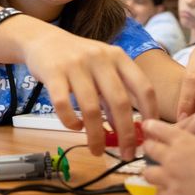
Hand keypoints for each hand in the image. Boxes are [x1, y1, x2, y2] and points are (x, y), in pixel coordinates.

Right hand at [22, 30, 157, 159]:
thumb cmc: (79, 60)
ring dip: (96, 136)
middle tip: (127, 154)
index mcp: (118, 57)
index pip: (143, 87)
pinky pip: (64, 105)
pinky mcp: (53, 73)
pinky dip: (70, 122)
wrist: (44, 40)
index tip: (149, 134)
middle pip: (120, 102)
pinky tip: (74, 127)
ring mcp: (76, 65)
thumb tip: (126, 131)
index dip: (150, 113)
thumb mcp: (102, 69)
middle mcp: (100, 58)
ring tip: (97, 150)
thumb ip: (114, 95)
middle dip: (126, 134)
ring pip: (91, 109)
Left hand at [142, 119, 194, 194]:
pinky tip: (169, 192)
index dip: (150, 127)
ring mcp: (170, 178)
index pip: (157, 129)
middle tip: (154, 151)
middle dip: (150, 148)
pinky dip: (162, 194)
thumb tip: (186, 138)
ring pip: (147, 173)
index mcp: (181, 140)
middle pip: (149, 149)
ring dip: (153, 172)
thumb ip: (194, 137)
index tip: (147, 126)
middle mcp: (171, 157)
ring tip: (159, 174)